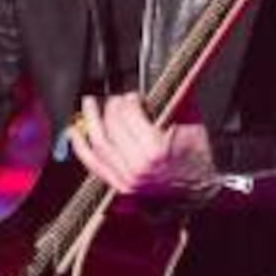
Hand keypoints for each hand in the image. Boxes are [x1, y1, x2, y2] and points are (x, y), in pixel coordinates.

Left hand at [71, 95, 220, 198]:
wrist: (200, 186)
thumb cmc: (197, 156)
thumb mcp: (190, 123)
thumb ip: (169, 103)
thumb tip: (148, 89)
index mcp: (155, 149)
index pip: (129, 115)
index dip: (128, 100)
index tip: (133, 96)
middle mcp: (138, 166)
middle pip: (112, 127)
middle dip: (112, 107)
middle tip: (116, 99)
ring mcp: (127, 178)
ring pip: (99, 143)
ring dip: (91, 120)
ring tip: (89, 105)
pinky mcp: (120, 185)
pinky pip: (93, 163)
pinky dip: (81, 146)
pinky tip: (75, 131)